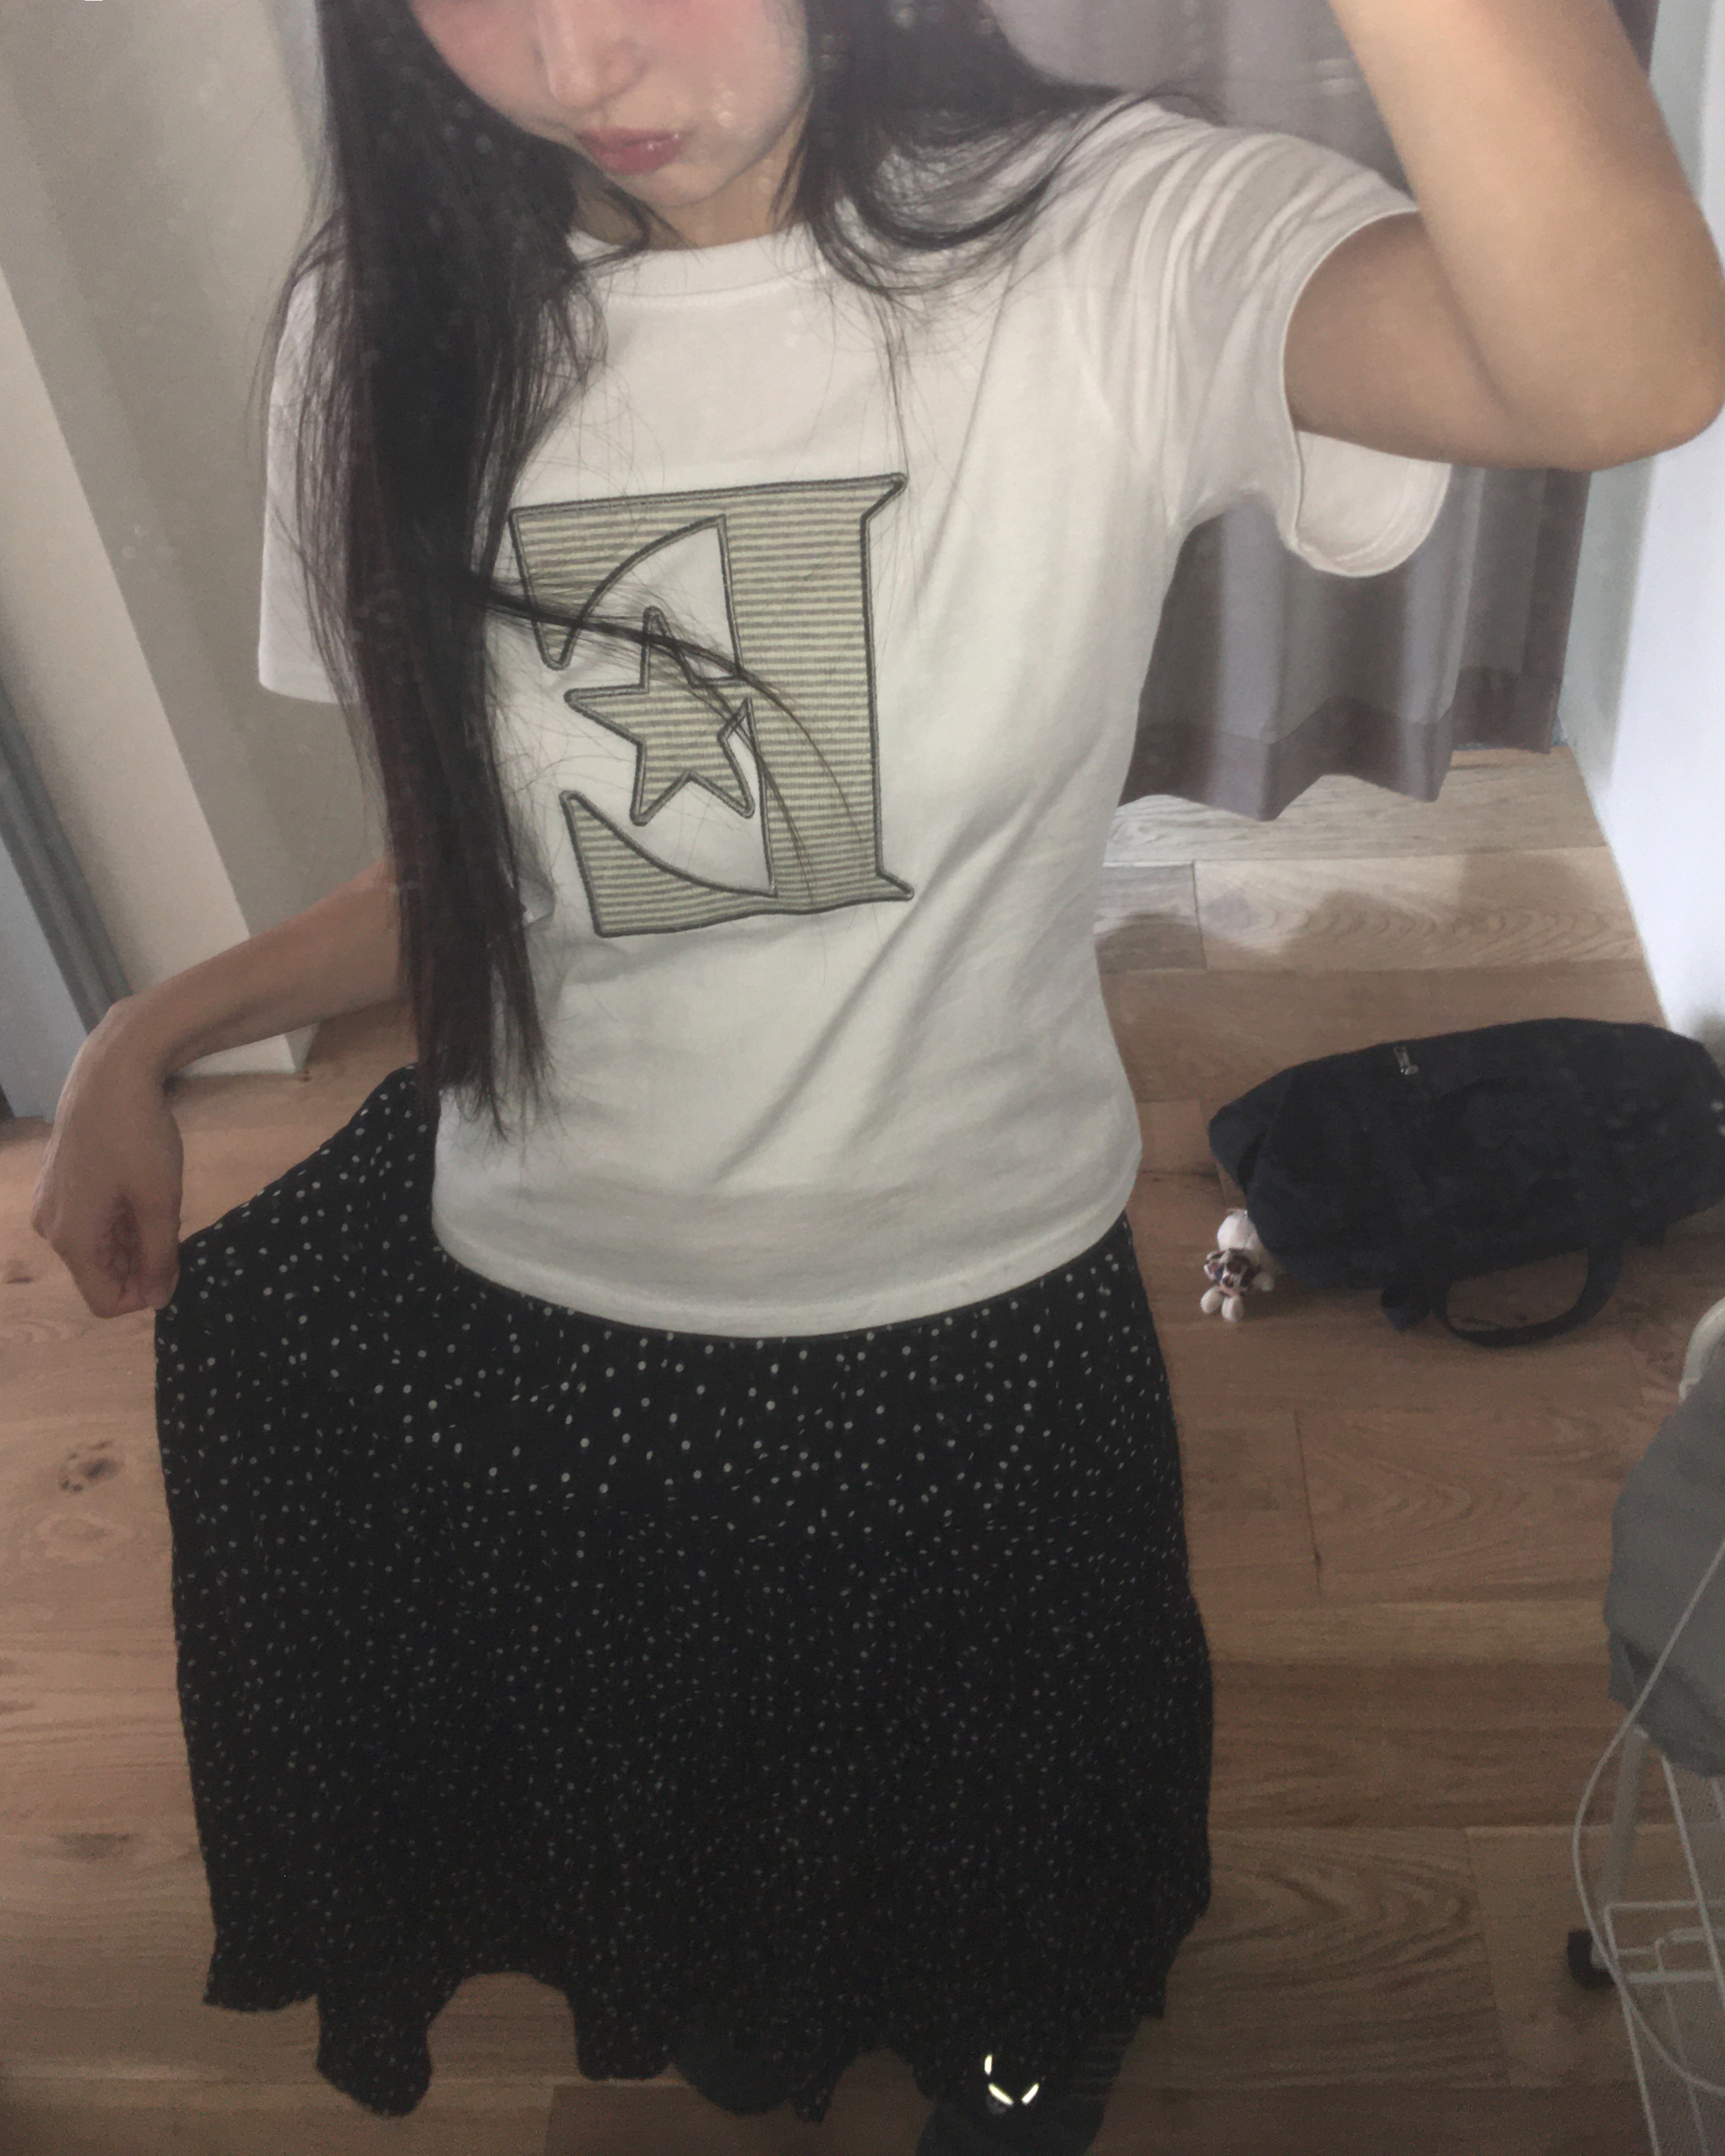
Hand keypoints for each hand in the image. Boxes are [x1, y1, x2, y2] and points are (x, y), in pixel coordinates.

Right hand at [29, 1023, 185, 1319]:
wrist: (111, 1074)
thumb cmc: (138, 1138)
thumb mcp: (160, 1202)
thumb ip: (159, 1257)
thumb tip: (157, 1301)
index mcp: (72, 1239)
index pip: (105, 1301)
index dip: (145, 1293)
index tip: (175, 1259)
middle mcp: (51, 1228)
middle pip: (101, 1273)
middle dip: (141, 1261)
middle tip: (171, 1222)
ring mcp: (50, 1204)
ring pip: (98, 1246)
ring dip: (133, 1237)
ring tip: (156, 1199)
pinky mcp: (57, 1184)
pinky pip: (91, 1221)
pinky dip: (120, 1217)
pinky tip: (141, 1188)